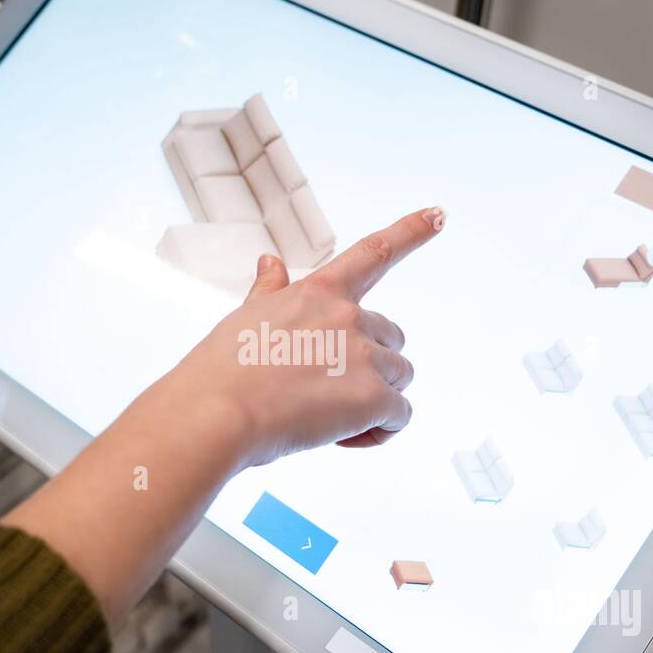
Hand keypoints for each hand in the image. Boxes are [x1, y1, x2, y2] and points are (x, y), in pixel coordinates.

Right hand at [3, 206, 443, 627]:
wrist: (214, 414)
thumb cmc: (219, 373)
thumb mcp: (244, 319)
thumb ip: (270, 292)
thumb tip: (269, 262)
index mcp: (317, 293)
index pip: (372, 253)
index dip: (410, 231)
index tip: (439, 214)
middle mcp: (347, 315)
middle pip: (391, 338)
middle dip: (370, 364)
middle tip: (326, 393)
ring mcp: (364, 355)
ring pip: (399, 378)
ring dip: (375, 400)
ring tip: (327, 419)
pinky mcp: (374, 397)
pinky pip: (399, 417)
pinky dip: (377, 432)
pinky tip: (340, 439)